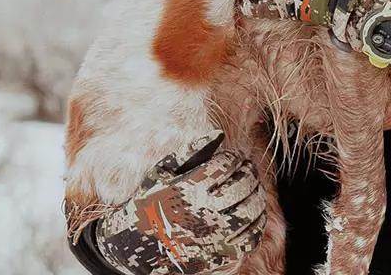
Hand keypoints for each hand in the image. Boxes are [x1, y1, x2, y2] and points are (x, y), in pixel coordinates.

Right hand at [91, 131, 265, 274]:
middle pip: (242, 187)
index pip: (225, 166)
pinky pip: (249, 239)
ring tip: (254, 189)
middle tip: (249, 169)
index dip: (234, 159)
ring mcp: (211, 238)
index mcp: (187, 190)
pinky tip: (253, 214)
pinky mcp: (216, 257)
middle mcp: (201, 214)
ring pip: (250, 212)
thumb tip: (219, 134)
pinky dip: (257, 224)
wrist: (133, 246)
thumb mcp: (161, 173)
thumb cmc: (148, 202)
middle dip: (249, 174)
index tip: (235, 158)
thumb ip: (190, 152)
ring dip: (257, 196)